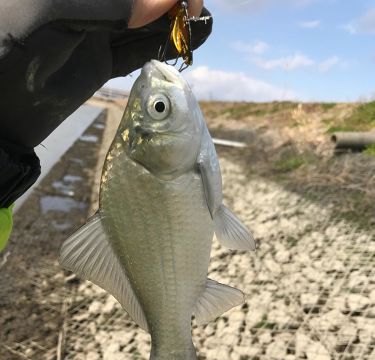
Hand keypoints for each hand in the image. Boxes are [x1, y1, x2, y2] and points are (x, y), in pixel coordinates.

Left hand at [0, 0, 211, 149]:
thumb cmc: (9, 56)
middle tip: (196, 12)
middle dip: (169, 2)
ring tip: (200, 25)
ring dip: (170, 24)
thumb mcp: (53, 15)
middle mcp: (87, 4)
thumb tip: (161, 2)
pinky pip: (134, 51)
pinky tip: (181, 45)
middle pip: (137, 0)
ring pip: (141, 22)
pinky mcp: (99, 62)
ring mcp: (94, 32)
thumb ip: (108, 5)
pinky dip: (159, 48)